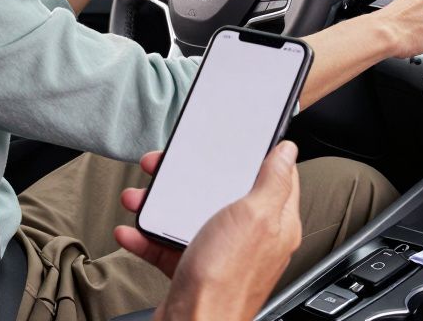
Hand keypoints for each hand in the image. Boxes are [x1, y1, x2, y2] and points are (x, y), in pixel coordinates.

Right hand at [114, 142, 301, 320]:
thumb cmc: (225, 280)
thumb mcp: (255, 216)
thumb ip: (273, 181)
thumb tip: (288, 152)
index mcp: (275, 223)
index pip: (275, 178)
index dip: (254, 156)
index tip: (231, 142)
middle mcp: (249, 238)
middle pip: (221, 193)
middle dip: (191, 177)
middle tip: (167, 166)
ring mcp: (220, 255)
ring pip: (189, 216)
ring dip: (160, 204)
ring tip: (140, 199)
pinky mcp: (193, 270)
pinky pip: (167, 244)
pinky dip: (147, 236)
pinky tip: (134, 231)